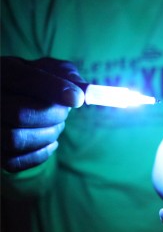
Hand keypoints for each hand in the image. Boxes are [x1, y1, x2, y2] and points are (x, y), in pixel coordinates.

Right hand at [1, 57, 84, 171]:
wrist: (18, 98)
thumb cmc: (39, 81)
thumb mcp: (53, 70)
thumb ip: (68, 75)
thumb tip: (85, 92)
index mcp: (3, 71)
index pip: (24, 79)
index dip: (54, 89)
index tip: (78, 99)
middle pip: (20, 114)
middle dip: (53, 115)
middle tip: (65, 112)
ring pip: (15, 139)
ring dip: (48, 134)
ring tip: (57, 124)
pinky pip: (14, 162)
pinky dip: (40, 154)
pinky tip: (51, 141)